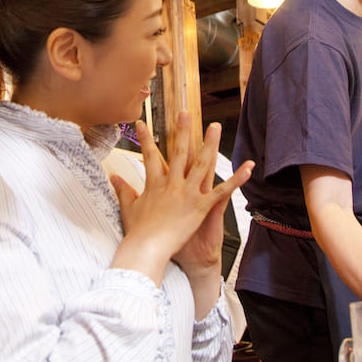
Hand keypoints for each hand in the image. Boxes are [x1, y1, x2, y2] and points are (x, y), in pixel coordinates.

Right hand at [109, 112, 252, 287]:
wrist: (148, 248)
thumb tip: (113, 177)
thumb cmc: (138, 232)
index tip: (141, 123)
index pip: (149, 155)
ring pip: (202, 164)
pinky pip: (222, 191)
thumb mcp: (129, 208)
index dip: (146, 138)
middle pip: (178, 152)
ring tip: (215, 127)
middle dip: (182, 131)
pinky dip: (236, 180)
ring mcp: (188, 193)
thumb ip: (123, 190)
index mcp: (155, 184)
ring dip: (210, 144)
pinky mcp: (201, 207)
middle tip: (184, 113)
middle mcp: (172, 184)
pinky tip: (248, 168)